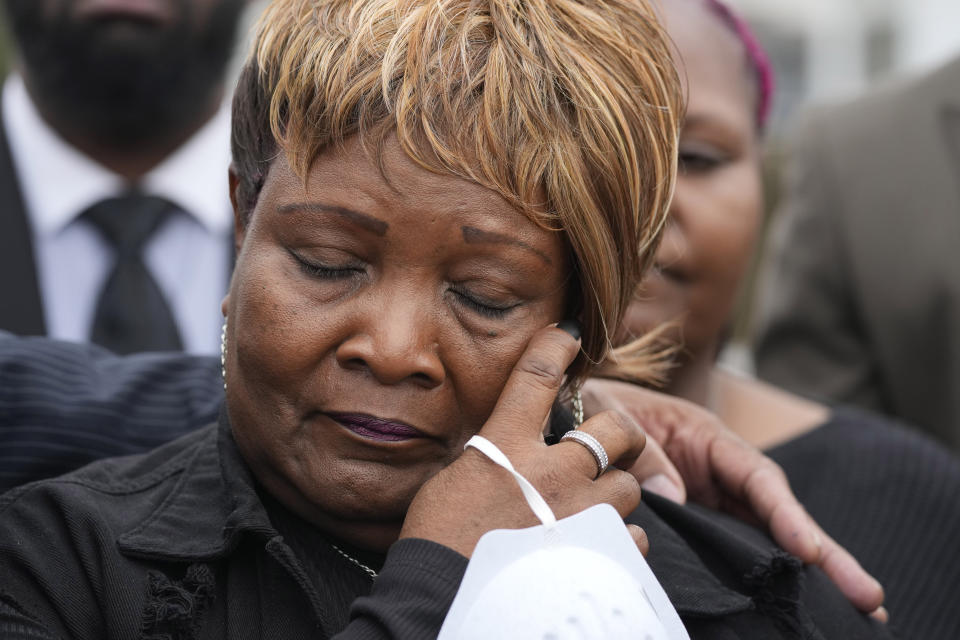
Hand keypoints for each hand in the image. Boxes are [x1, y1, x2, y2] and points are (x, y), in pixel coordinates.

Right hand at [401, 326, 647, 557]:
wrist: (442, 598)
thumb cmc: (437, 541)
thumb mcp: (452, 480)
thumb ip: (491, 456)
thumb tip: (507, 448)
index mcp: (506, 444)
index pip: (536, 376)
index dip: (556, 347)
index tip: (568, 335)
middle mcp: (549, 470)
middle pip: (616, 429)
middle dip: (621, 435)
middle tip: (609, 447)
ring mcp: (578, 512)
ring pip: (629, 486)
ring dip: (614, 495)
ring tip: (591, 511)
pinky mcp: (596, 552)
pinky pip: (634, 537)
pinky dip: (621, 541)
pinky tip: (596, 547)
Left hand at [581, 378, 885, 619]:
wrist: (569, 416)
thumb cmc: (594, 407)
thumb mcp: (614, 420)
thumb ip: (643, 453)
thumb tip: (674, 498)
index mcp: (705, 437)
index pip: (757, 477)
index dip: (786, 514)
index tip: (810, 552)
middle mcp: (718, 470)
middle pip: (778, 513)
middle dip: (823, 552)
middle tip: (868, 596)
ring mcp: (710, 497)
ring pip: (765, 535)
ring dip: (808, 569)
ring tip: (855, 608)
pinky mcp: (696, 520)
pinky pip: (735, 547)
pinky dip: (766, 571)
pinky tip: (790, 601)